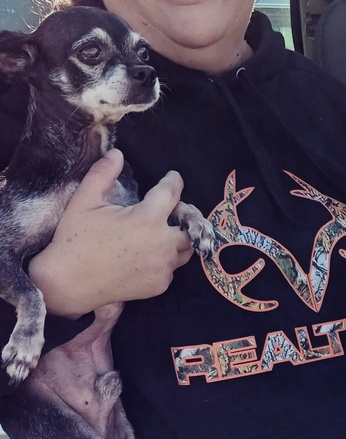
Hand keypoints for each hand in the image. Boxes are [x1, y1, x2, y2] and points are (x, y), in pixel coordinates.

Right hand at [28, 149, 196, 317]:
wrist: (64, 285)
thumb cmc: (73, 241)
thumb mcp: (84, 202)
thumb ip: (103, 174)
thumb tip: (117, 153)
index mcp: (147, 218)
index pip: (172, 192)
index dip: (173, 181)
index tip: (172, 178)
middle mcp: (162, 243)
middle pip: (189, 224)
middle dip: (182, 215)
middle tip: (170, 210)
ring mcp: (162, 267)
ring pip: (185, 248)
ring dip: (178, 238)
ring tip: (162, 232)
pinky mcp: (158, 285)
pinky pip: (172, 268)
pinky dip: (166, 260)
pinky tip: (149, 255)